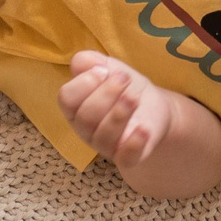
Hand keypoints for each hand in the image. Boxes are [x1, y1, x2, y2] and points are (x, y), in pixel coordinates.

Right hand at [59, 51, 180, 169]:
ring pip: (103, 137)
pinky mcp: (127, 157)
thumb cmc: (125, 88)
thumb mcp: (110, 68)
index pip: (67, 98)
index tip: (104, 70)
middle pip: (85, 117)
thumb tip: (80, 62)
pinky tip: (143, 129)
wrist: (153, 109)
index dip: (84, 82)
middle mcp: (85, 130)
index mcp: (76, 107)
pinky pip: (125, 159)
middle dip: (106, 94)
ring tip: (133, 97)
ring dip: (119, 114)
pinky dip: (133, 144)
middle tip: (124, 79)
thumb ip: (91, 61)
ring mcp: (106, 146)